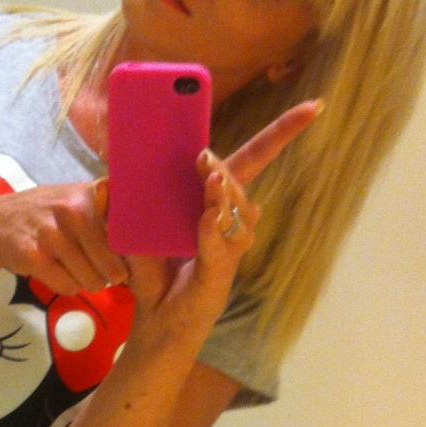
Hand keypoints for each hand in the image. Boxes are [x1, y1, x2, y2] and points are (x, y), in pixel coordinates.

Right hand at [0, 180, 128, 296]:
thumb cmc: (46, 214)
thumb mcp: (78, 200)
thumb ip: (110, 213)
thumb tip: (147, 241)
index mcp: (91, 195)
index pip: (128, 234)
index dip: (131, 254)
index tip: (128, 260)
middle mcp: (74, 211)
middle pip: (113, 265)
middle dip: (109, 276)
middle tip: (101, 272)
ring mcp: (52, 233)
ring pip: (91, 279)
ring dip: (87, 282)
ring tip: (75, 269)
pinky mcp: (35, 256)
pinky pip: (67, 286)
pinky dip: (67, 286)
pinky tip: (57, 273)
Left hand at [123, 98, 322, 334]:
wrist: (153, 319)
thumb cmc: (151, 272)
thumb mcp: (135, 227)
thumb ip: (127, 201)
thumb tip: (111, 174)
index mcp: (214, 202)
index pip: (252, 160)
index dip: (282, 133)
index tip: (314, 107)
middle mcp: (229, 221)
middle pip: (242, 180)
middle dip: (226, 166)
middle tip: (202, 157)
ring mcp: (229, 247)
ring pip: (238, 211)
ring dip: (223, 193)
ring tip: (208, 176)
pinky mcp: (220, 274)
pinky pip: (221, 245)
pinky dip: (214, 227)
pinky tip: (208, 215)